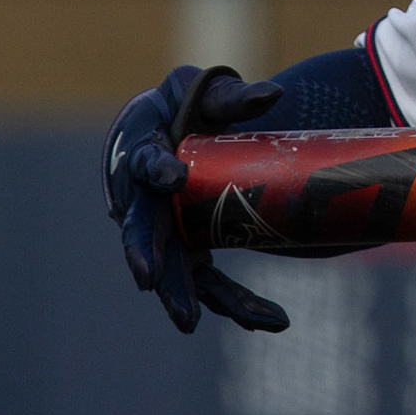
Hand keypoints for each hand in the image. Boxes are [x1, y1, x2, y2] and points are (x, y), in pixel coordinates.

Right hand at [102, 65, 290, 333]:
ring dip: (188, 297)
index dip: (157, 169)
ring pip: (176, 269)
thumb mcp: (206, 92)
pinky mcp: (190, 249)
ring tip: (192, 322)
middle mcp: (144, 199)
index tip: (174, 176)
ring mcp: (166, 230)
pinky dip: (236, 302)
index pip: (144, 163)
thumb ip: (234, 97)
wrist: (181, 126)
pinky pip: (209, 281)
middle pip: (143, 232)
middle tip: (150, 281)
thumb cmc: (189, 105)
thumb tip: (275, 94)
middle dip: (147, 257)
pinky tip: (269, 322)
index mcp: (141, 151)